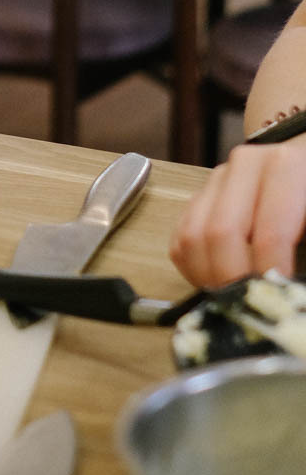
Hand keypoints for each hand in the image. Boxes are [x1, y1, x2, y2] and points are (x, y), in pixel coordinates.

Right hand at [170, 136, 305, 288]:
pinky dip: (193, 269)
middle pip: (220, 233)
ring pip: (192, 236)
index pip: (268, 234)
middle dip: (232, 281)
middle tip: (249, 308)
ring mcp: (217, 179)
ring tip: (233, 300)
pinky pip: (181, 239)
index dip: (270, 275)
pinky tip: (218, 282)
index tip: (276, 302)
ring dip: (208, 278)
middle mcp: (245, 166)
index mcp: (284, 167)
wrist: (303, 170)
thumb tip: (292, 291)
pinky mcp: (200, 195)